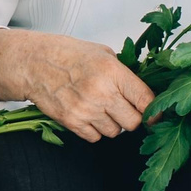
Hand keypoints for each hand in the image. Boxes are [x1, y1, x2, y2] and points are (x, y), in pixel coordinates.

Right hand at [0, 29, 152, 141]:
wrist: (34, 63)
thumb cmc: (68, 55)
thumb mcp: (102, 53)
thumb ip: (124, 73)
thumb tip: (145, 92)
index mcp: (113, 72)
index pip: (145, 100)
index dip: (154, 111)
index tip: (156, 115)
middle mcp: (101, 92)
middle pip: (133, 122)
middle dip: (132, 118)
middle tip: (124, 109)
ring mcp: (86, 110)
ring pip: (115, 132)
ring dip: (112, 124)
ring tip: (101, 108)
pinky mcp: (72, 122)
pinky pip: (95, 137)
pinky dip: (95, 130)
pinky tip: (89, 115)